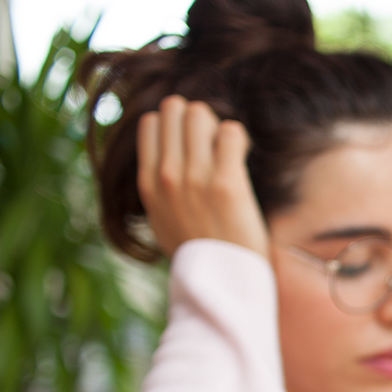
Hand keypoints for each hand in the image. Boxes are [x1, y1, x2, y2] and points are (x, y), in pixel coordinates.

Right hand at [136, 95, 269, 259]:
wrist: (223, 281)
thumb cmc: (201, 252)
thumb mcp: (164, 220)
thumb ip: (159, 189)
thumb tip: (163, 162)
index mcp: (148, 184)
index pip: (151, 122)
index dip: (176, 124)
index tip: (194, 144)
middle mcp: (167, 177)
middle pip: (176, 110)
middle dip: (199, 119)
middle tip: (215, 143)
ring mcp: (195, 179)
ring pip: (201, 114)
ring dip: (218, 126)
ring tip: (229, 150)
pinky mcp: (226, 184)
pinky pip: (231, 132)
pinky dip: (239, 137)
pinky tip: (242, 155)